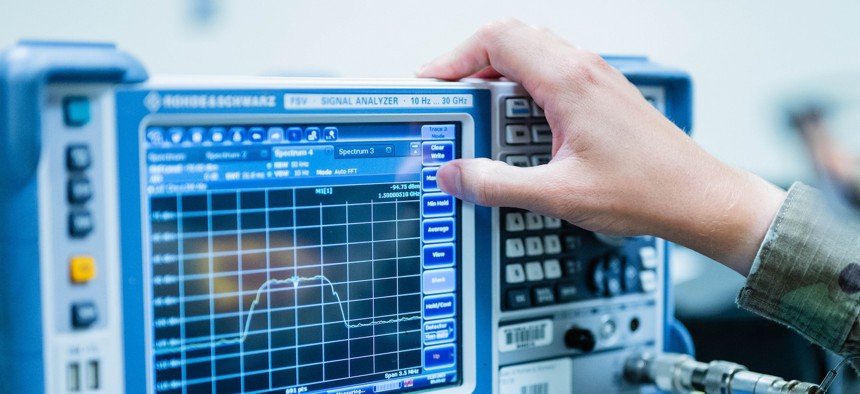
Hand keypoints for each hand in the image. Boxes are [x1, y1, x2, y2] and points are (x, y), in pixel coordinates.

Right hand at [417, 19, 785, 274]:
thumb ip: (498, 184)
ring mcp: (594, 78)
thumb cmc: (646, 190)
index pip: (495, 40)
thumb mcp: (558, 194)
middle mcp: (583, 69)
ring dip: (498, 79)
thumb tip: (455, 174)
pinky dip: (522, 92)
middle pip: (509, 38)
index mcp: (568, 81)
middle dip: (470, 65)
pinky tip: (519, 132)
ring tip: (482, 120)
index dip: (454, 58)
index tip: (432, 84)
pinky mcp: (601, 95)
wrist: (699, 197)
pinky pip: (550, 75)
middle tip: (451, 99)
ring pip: (530, 54)